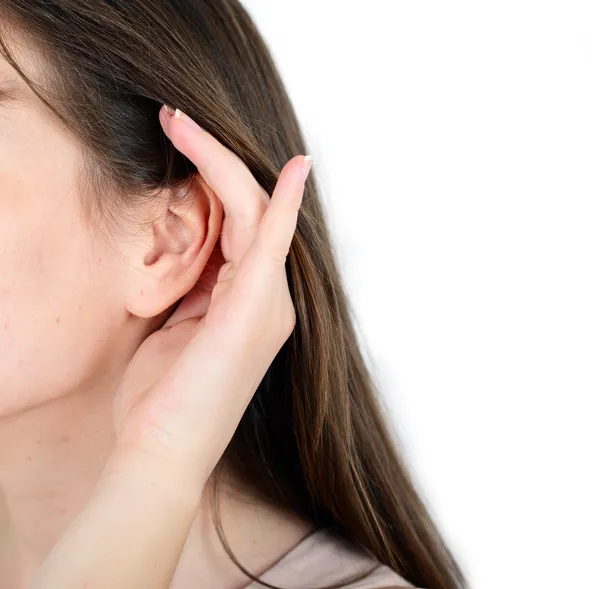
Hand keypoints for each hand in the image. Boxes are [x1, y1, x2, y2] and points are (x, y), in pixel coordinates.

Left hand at [111, 106, 311, 483]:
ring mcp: (268, 305)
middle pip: (251, 212)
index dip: (221, 183)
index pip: (243, 230)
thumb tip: (193, 248)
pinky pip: (271, 242)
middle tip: (175, 120)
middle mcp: (270, 301)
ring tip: (180, 124)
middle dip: (214, 160)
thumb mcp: (176, 327)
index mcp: (248, 306)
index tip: (189, 144)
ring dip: (220, 164)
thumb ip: (195, 286)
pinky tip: (295, 169)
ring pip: (254, 214)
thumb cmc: (163, 397)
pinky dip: (282, 204)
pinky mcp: (255, 311)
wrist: (163, 452)